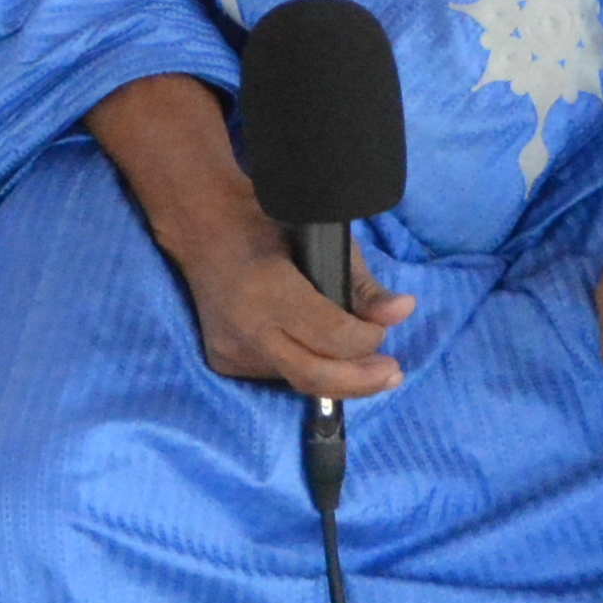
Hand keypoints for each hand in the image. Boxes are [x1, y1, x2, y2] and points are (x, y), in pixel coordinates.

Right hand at [84, 68, 413, 398]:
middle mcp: (245, 327)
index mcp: (268, 290)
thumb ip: (363, 285)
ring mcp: (229, 348)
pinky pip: (276, 375)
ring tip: (360, 361)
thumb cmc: (268, 221)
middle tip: (391, 373)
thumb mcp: (324, 240)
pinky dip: (303, 367)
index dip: (366, 340)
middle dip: (360, 381)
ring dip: (334, 375)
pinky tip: (317, 353)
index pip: (330, 336)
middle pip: (314, 377)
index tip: (382, 330)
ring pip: (296, 380)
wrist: (201, 224)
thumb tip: (401, 312)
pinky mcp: (222, 360)